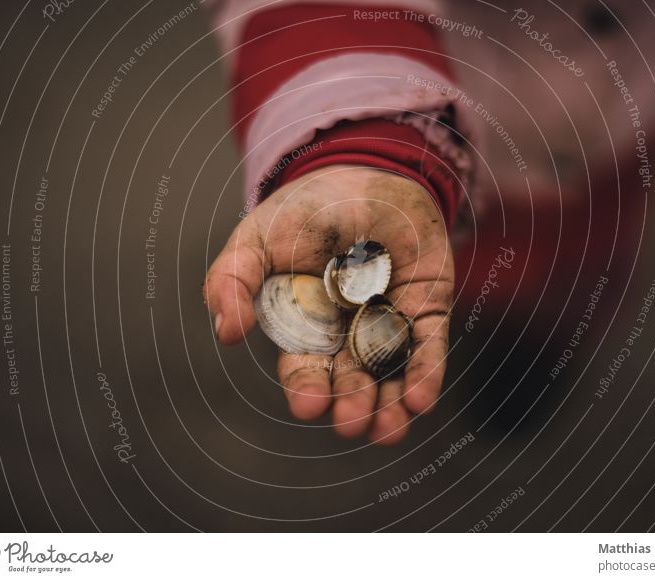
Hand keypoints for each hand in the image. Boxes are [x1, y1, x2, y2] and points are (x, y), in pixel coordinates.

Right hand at [204, 165, 452, 444]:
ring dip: (390, 406)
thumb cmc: (304, 210)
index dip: (306, 388)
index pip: (305, 368)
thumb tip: (226, 331)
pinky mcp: (426, 308)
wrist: (360, 171)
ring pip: (391, 375)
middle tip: (352, 422)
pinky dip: (426, 373)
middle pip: (350, 381)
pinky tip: (420, 400)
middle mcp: (346, 335)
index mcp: (304, 328)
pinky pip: (428, 345)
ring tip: (391, 430)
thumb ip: (233, 280)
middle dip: (352, 405)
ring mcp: (388, 323)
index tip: (309, 404)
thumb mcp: (257, 239)